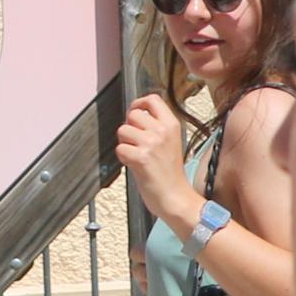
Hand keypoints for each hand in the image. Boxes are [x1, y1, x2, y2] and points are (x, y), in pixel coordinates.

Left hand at [112, 92, 195, 233]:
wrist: (175, 196)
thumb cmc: (171, 172)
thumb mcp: (171, 141)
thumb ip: (157, 127)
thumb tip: (135, 115)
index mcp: (172, 124)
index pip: (152, 99)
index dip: (139, 103)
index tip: (136, 112)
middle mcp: (162, 131)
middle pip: (133, 114)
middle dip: (129, 127)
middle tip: (135, 142)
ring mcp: (151, 143)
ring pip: (123, 130)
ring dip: (124, 143)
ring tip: (136, 154)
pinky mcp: (141, 157)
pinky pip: (120, 149)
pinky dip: (123, 157)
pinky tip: (134, 164)